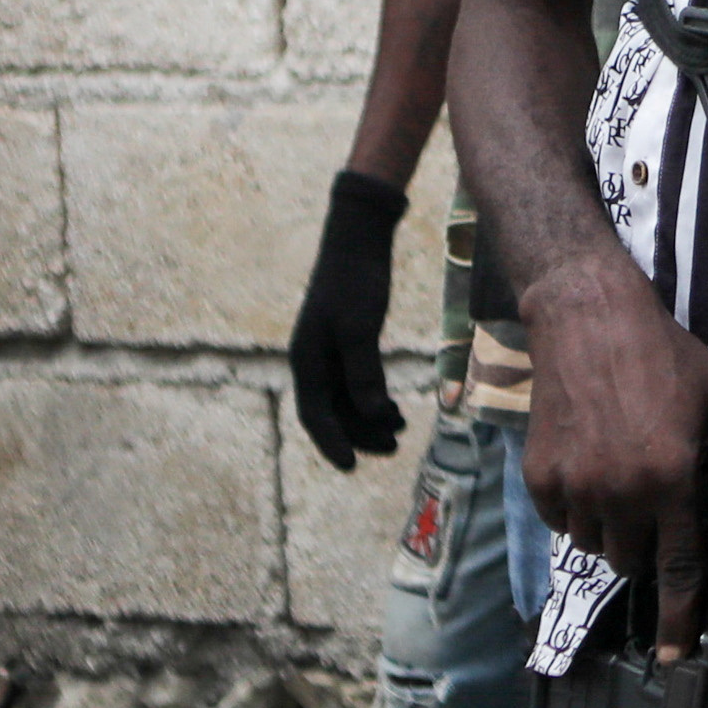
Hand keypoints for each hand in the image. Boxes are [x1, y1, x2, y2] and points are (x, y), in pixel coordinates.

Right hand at [287, 170, 408, 467]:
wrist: (359, 239)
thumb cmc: (355, 280)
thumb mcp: (359, 327)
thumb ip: (363, 372)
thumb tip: (371, 414)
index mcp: (306, 359)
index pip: (315, 414)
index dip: (332, 443)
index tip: (351, 467)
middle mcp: (313, 360)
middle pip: (333, 413)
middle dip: (360, 434)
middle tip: (394, 448)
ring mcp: (330, 352)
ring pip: (347, 400)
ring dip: (370, 419)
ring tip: (402, 430)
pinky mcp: (348, 342)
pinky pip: (357, 383)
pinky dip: (375, 400)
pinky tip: (397, 409)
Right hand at [520, 262, 707, 649]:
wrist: (587, 319)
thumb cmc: (659, 355)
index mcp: (669, 478)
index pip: (678, 566)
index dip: (677, 616)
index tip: (673, 654)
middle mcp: (619, 491)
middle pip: (632, 560)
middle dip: (646, 544)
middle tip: (652, 506)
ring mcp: (574, 485)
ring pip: (592, 544)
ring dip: (608, 528)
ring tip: (618, 482)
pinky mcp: (539, 475)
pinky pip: (559, 519)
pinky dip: (573, 508)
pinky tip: (587, 468)